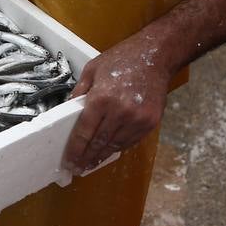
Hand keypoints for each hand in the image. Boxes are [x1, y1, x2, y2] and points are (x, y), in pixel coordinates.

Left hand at [63, 35, 173, 173]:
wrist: (157, 56)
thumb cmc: (123, 60)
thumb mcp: (92, 70)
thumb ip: (79, 92)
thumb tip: (68, 113)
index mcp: (102, 98)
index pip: (84, 132)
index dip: (75, 150)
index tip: (69, 161)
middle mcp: (120, 112)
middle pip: (99, 143)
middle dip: (86, 158)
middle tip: (77, 168)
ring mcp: (137, 119)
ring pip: (115, 146)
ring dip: (102, 157)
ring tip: (91, 164)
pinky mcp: (150, 122)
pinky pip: (130, 141)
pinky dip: (118, 148)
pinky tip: (109, 152)